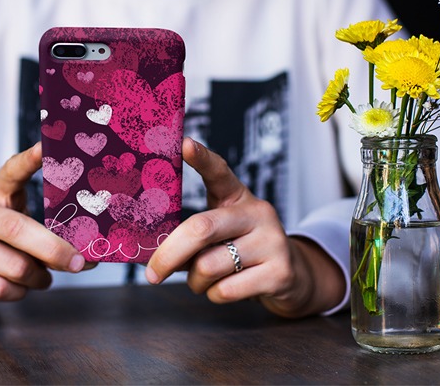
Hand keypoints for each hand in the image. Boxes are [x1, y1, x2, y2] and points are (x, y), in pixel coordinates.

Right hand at [0, 142, 91, 312]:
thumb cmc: (1, 245)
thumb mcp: (23, 229)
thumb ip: (51, 235)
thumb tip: (91, 255)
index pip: (11, 170)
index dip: (29, 160)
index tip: (46, 147)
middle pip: (16, 228)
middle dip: (53, 249)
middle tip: (78, 261)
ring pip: (14, 266)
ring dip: (37, 277)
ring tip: (40, 277)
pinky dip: (18, 293)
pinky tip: (17, 287)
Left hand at [145, 138, 344, 316]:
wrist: (291, 276)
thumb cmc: (241, 250)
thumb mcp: (221, 232)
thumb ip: (193, 234)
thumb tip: (148, 251)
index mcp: (237, 197)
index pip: (219, 172)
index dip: (201, 158)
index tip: (184, 144)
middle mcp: (257, 213)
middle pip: (201, 228)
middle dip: (169, 254)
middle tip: (152, 273)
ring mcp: (272, 241)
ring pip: (209, 267)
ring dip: (195, 282)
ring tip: (203, 279)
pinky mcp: (280, 272)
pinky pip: (225, 290)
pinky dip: (214, 295)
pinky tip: (224, 289)